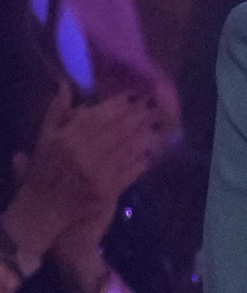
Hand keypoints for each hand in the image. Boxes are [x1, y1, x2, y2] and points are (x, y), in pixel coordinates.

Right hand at [12, 85, 168, 247]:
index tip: (134, 95)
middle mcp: (85, 155)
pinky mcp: (108, 193)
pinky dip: (140, 163)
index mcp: (68, 139)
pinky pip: (129, 174)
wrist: (44, 207)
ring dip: (144, 137)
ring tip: (157, 125)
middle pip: (118, 131)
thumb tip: (66, 85)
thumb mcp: (44, 137)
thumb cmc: (44, 169)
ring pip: (127, 151)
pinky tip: (151, 154)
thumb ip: (56, 111)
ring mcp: (98, 175)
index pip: (99, 117)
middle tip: (154, 106)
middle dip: (138, 117)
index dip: (118, 105)